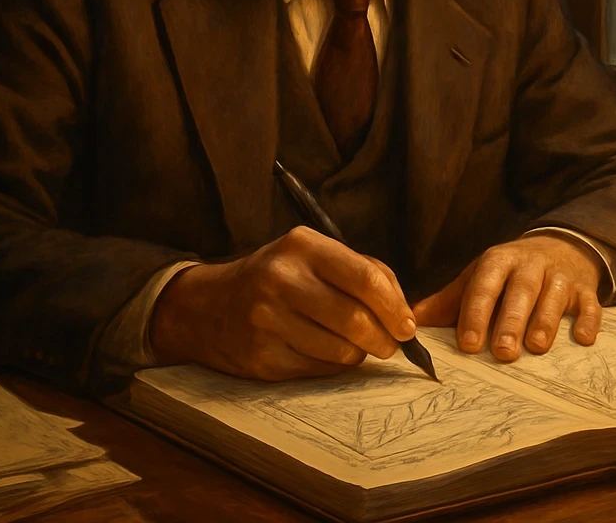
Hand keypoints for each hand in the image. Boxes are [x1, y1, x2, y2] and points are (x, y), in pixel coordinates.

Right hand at [148, 226, 416, 380]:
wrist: (207, 306)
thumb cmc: (277, 276)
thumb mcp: (312, 254)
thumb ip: (362, 270)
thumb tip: (404, 311)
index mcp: (302, 245)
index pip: (364, 277)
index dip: (395, 307)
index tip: (408, 326)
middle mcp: (282, 278)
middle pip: (355, 320)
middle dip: (384, 339)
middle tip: (391, 344)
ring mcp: (267, 319)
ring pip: (340, 351)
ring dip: (359, 354)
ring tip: (354, 345)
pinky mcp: (261, 356)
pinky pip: (319, 370)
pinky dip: (333, 366)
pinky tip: (323, 351)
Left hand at [412, 234, 603, 360]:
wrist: (559, 247)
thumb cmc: (509, 272)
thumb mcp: (479, 277)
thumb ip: (449, 301)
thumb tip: (412, 322)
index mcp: (498, 261)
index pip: (484, 285)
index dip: (476, 313)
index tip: (469, 344)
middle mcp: (530, 265)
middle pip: (520, 290)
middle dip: (511, 321)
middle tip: (503, 353)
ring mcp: (560, 276)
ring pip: (554, 296)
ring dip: (546, 320)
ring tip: (537, 347)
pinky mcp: (586, 289)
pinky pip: (591, 304)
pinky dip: (589, 320)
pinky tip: (583, 340)